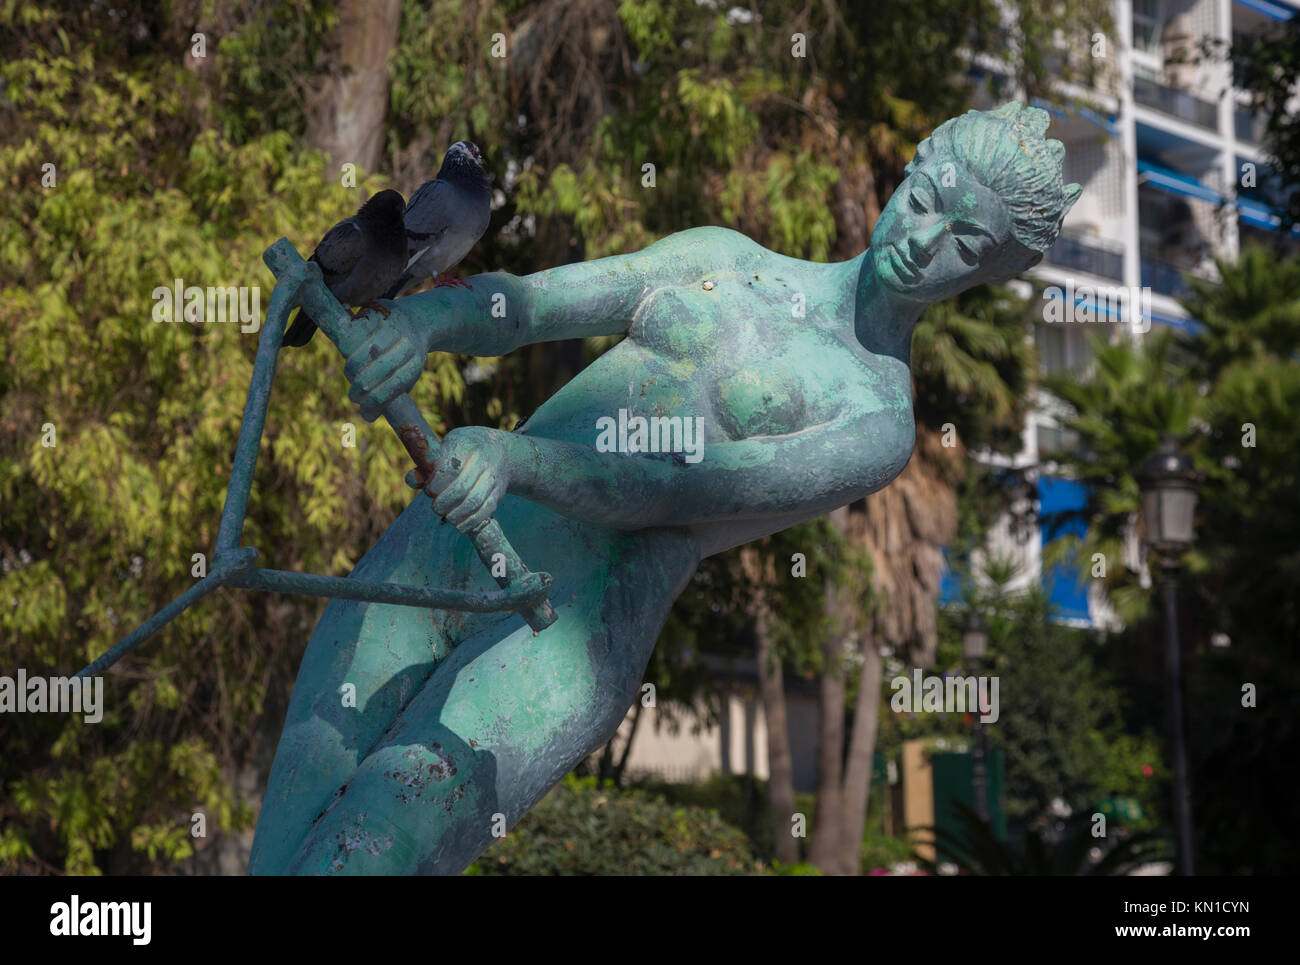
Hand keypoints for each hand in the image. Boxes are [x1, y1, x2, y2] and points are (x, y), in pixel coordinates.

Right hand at [343, 307, 427, 421]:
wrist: (419, 320)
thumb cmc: (407, 356)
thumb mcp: (407, 375)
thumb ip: (389, 394)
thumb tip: (367, 416)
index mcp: (415, 363)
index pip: (391, 389)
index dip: (374, 404)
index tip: (365, 413)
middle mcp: (405, 344)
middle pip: (372, 374)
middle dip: (359, 391)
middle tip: (354, 397)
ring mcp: (391, 327)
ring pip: (359, 355)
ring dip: (351, 371)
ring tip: (351, 376)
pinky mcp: (377, 312)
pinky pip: (353, 335)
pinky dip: (347, 348)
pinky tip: (348, 355)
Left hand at [414, 427, 512, 533]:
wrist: (501, 450)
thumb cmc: (465, 449)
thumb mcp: (447, 446)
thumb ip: (428, 464)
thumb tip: (411, 480)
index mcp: (465, 446)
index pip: (448, 470)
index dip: (435, 485)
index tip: (429, 490)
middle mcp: (482, 461)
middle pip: (461, 489)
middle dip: (444, 503)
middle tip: (436, 508)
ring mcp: (493, 477)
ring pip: (475, 502)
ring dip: (457, 515)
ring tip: (448, 518)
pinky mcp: (498, 492)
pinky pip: (486, 510)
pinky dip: (472, 522)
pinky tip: (461, 527)